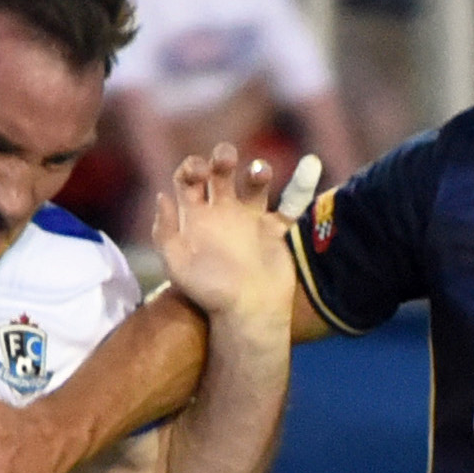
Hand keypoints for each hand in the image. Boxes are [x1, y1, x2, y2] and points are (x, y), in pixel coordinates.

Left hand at [150, 142, 292, 328]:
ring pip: (254, 183)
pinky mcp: (277, 230)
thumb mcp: (176, 263)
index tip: (199, 173)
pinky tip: (310, 163)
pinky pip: (291, 201)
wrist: (250, 314)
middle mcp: (223, 213)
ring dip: (257, 169)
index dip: (191, 167)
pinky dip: (302, 183)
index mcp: (196, 218)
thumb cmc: (209, 292)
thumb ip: (164, 230)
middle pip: (220, 172)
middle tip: (226, 162)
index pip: (188, 180)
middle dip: (222, 158)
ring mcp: (251, 220)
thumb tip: (162, 195)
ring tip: (259, 172)